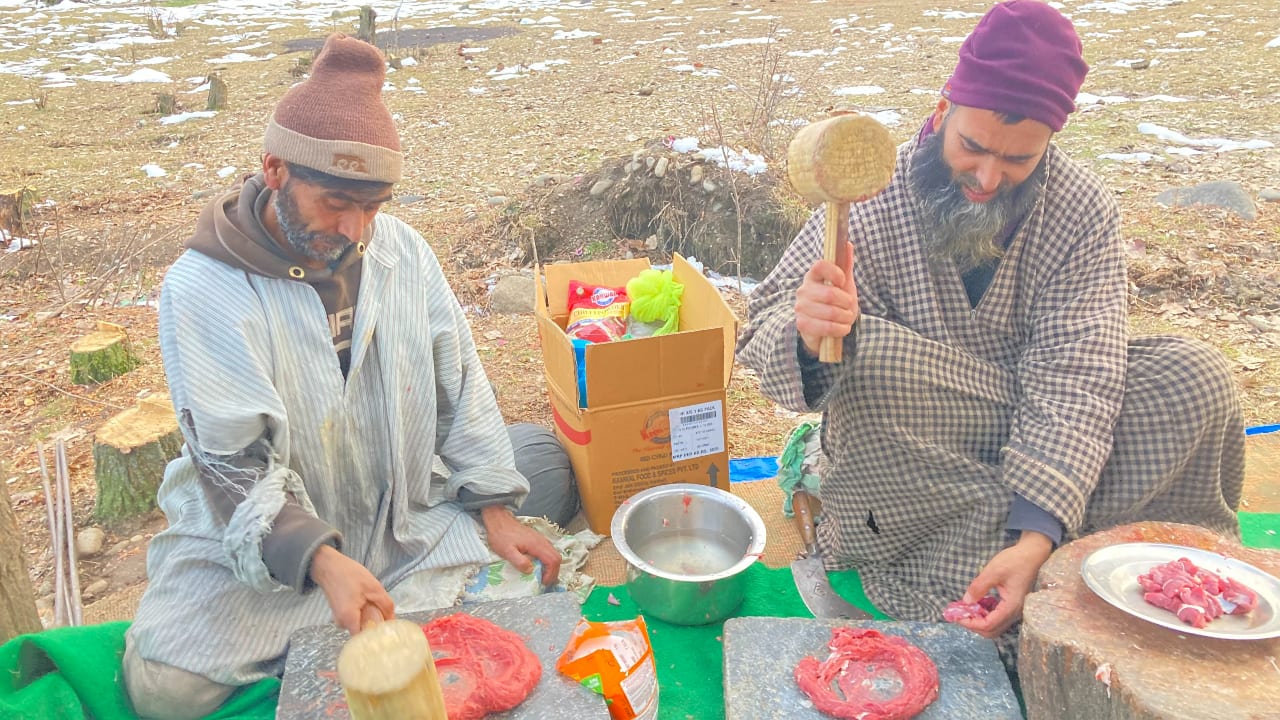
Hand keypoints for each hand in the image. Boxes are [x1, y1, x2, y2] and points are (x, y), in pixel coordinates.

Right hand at [309, 544, 394, 634]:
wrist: (328, 566)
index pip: (364, 640)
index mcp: (349, 619)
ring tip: (374, 605)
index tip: (387, 635)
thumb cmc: (349, 575)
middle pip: (362, 632)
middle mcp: (342, 623)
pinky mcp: (339, 613)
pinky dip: (362, 613)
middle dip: (375, 625)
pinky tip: (366, 602)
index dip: (376, 638)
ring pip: (359, 624)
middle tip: (385, 616)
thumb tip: (393, 620)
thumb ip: (386, 605)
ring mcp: (339, 619)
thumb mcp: (374, 588)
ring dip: (369, 617)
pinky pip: (354, 618)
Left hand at [480, 505, 561, 585]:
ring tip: (543, 576)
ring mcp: (541, 539)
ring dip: (552, 567)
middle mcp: (542, 541)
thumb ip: (519, 561)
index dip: (550, 574)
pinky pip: (549, 551)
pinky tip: (540, 566)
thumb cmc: (501, 536)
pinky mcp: (537, 539)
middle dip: (554, 572)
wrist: (499, 521)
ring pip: (554, 554)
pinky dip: (548, 561)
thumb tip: (530, 571)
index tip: (543, 583)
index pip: (552, 561)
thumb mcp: (506, 551)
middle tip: (545, 582)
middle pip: (557, 558)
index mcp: (536, 545)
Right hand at [795, 241, 857, 357]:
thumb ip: (845, 265)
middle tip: (849, 307)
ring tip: (846, 318)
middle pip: (830, 294)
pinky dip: (841, 329)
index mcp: (812, 276)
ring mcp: (801, 308)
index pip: (820, 266)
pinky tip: (842, 328)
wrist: (824, 329)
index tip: (842, 281)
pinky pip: (827, 327)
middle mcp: (803, 290)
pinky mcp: (802, 324)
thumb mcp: (843, 285)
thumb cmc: (835, 303)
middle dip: (847, 303)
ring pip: (831, 312)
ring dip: (845, 318)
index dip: (835, 272)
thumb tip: (848, 244)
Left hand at [955, 531, 1052, 638]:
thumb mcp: (994, 571)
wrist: (1032, 554)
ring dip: (979, 620)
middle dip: (974, 625)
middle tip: (960, 614)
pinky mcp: (1012, 605)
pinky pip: (998, 617)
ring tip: (967, 608)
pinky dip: (985, 614)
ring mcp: (1015, 610)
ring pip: (995, 625)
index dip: (971, 623)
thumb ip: (979, 587)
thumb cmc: (1015, 561)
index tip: (957, 616)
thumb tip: (966, 601)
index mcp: (1011, 606)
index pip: (989, 625)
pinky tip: (978, 603)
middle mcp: (1015, 612)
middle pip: (992, 630)